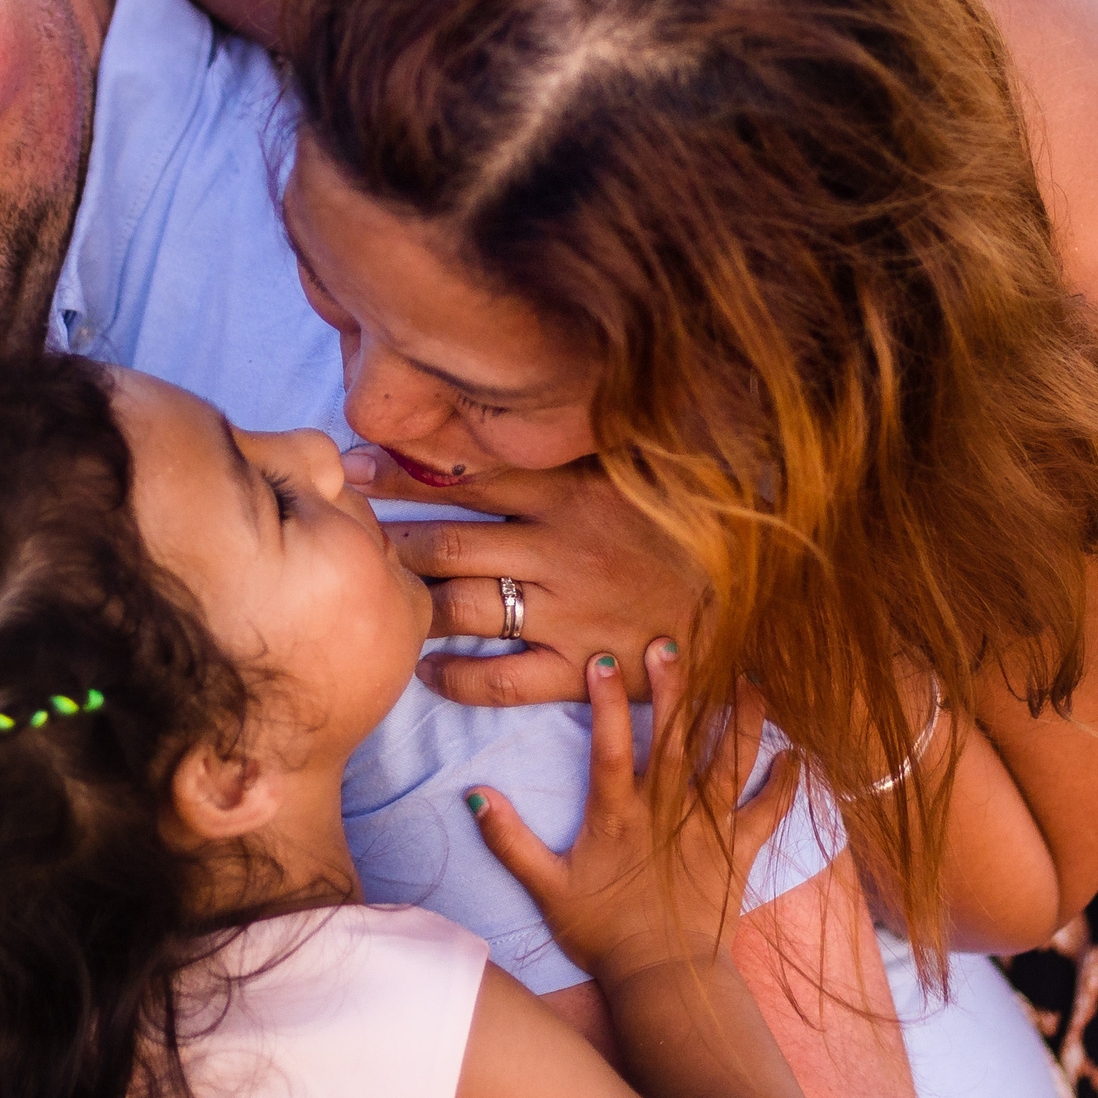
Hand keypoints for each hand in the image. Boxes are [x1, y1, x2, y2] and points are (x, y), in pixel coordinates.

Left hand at [346, 448, 704, 704]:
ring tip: (373, 600)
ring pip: (466, 607)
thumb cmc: (682, 526)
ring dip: (413, 605)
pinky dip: (458, 678)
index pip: (466, 478)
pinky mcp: (586, 667)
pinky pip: (506, 678)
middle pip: (450, 543)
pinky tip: (426, 672)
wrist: (756, 595)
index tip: (349, 465)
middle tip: (342, 540)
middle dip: (389, 541)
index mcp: (571, 493)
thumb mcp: (631, 469)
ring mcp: (572, 611)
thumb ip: (566, 449)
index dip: (400, 472)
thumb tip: (495, 419)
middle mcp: (562, 550)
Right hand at [467, 640, 798, 987]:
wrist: (665, 979)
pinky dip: (785, 784)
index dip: (607, 703)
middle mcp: (665, 812)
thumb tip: (474, 795)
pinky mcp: (739, 852)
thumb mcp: (546, 887)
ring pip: (728, 762)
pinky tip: (796, 755)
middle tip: (674, 642)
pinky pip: (768, 812)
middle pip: (674, 739)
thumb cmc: (603, 933)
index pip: (611, 746)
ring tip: (747, 679)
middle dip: (675, 688)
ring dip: (739, 719)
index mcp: (617, 815)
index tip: (605, 659)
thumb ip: (509, 839)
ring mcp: (707, 829)